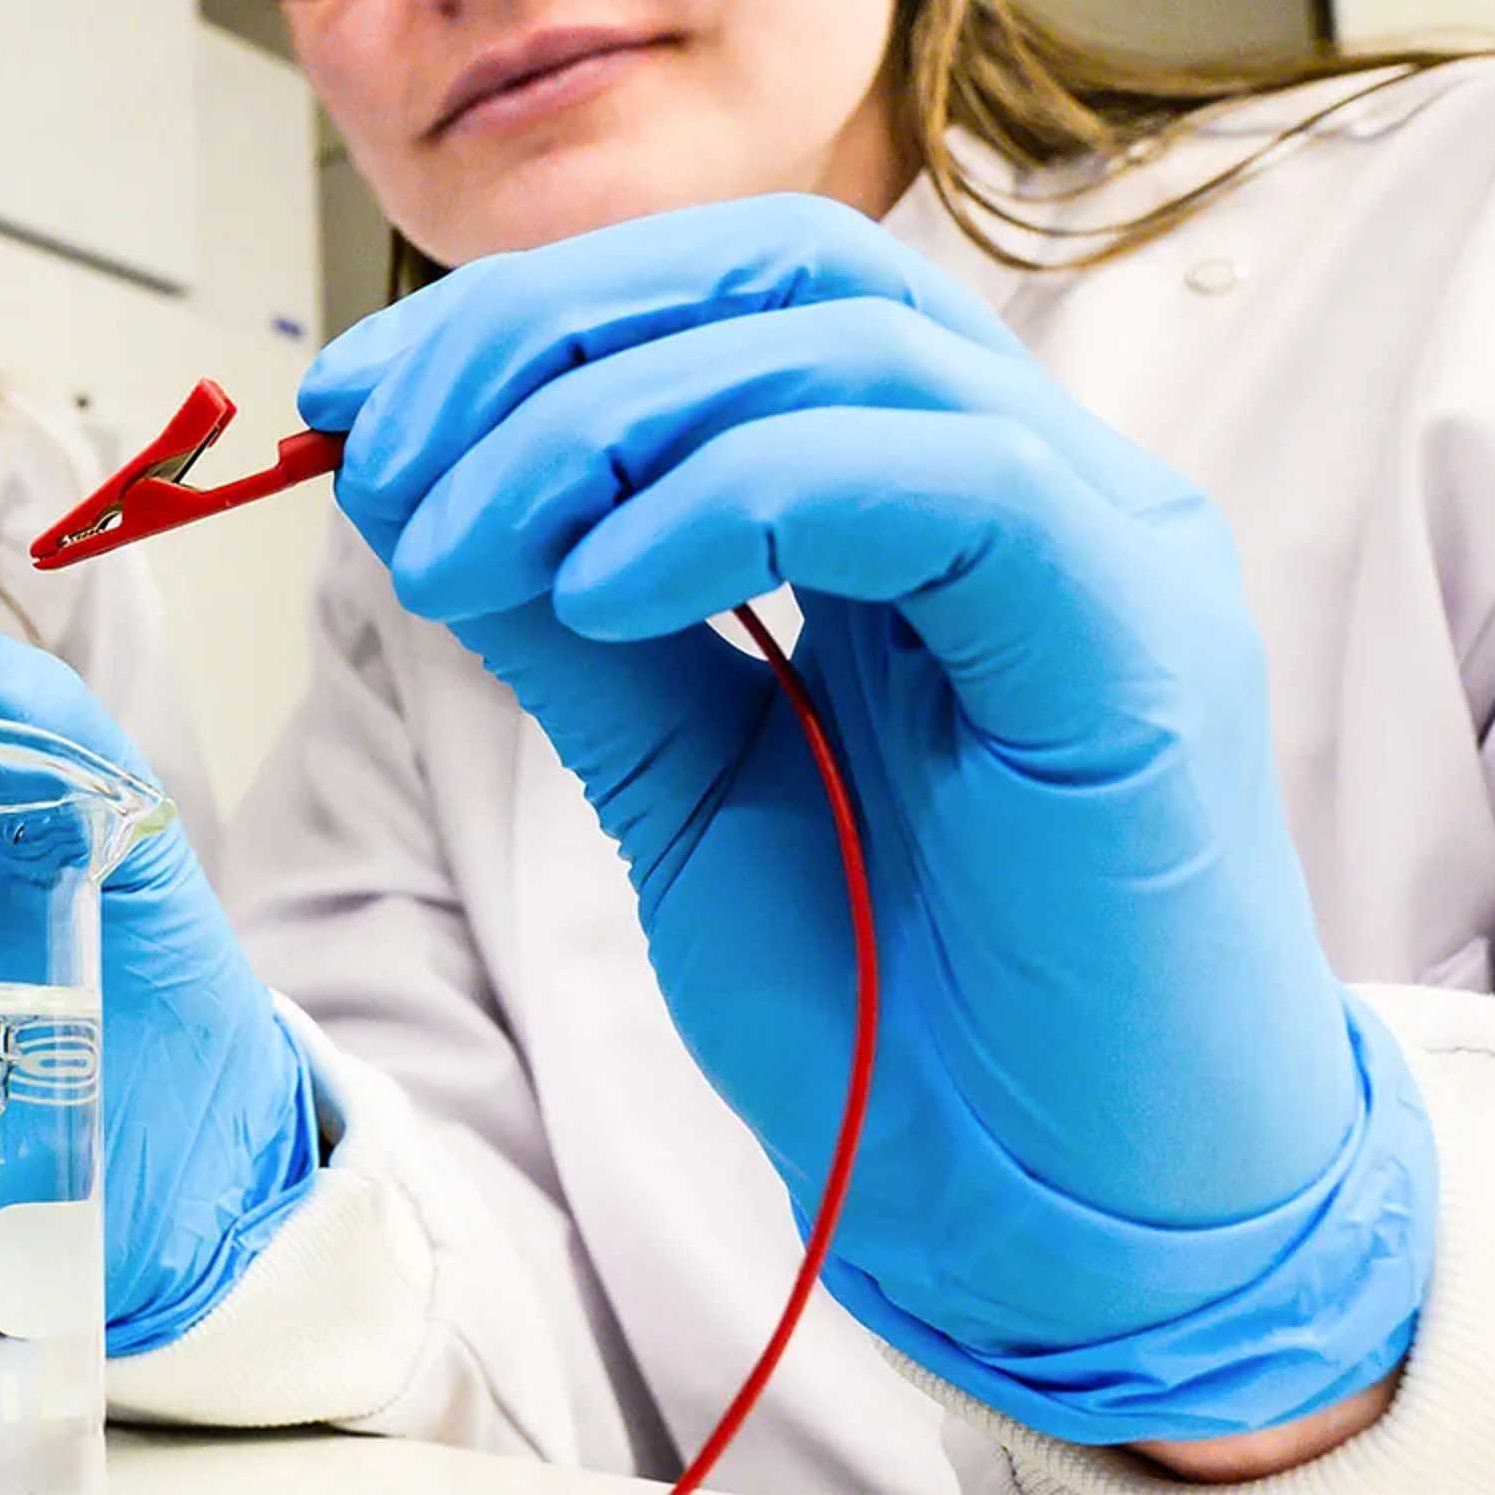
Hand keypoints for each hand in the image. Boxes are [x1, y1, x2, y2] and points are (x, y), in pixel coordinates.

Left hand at [300, 193, 1432, 1440]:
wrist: (1050, 1224)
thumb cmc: (892, 1007)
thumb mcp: (677, 774)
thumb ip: (576, 619)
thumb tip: (418, 484)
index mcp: (927, 496)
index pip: (736, 290)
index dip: (531, 311)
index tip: (355, 401)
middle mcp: (1035, 483)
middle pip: (785, 271)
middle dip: (547, 335)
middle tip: (391, 455)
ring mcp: (1108, 546)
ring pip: (849, 345)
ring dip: (601, 420)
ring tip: (464, 550)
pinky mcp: (1139, 646)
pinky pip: (949, 480)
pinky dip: (738, 498)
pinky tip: (600, 591)